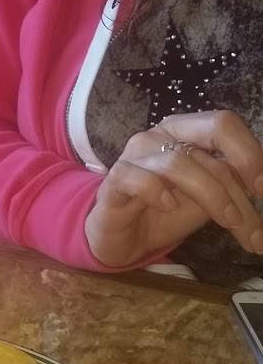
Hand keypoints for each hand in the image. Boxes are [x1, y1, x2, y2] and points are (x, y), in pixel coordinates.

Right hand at [84, 110, 262, 268]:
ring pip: (180, 162)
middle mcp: (161, 134)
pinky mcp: (116, 180)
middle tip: (247, 221)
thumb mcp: (209, 202)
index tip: (262, 189)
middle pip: (210, 136)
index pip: (224, 124)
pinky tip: (169, 208)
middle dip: (236, 186)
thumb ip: (234, 190)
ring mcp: (136, 155)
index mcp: (187, 131)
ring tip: (226, 223)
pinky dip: (159, 193)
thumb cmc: (165, 214)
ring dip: (212, 196)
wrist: (121, 239)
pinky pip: (139, 178)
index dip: (250, 152)